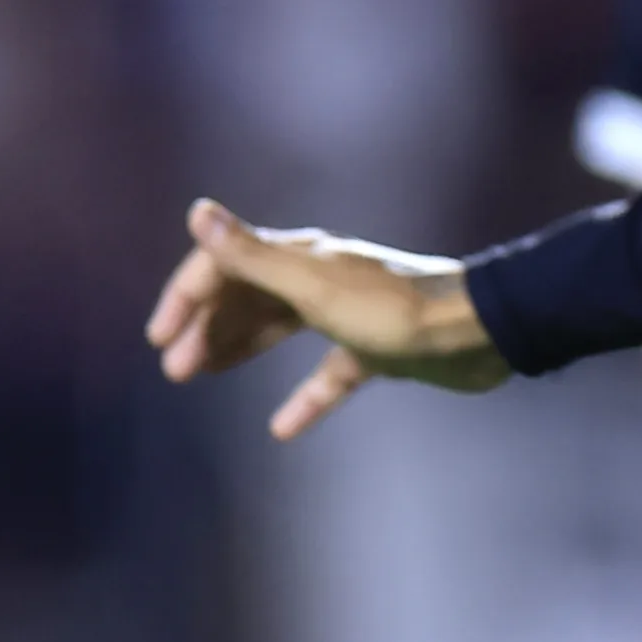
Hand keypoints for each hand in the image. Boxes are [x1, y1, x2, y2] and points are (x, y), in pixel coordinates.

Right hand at [147, 199, 503, 438]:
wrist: (480, 334)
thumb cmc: (397, 310)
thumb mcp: (314, 286)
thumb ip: (253, 256)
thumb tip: (197, 212)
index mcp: (300, 257)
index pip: (224, 266)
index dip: (187, 297)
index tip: (160, 337)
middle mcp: (319, 279)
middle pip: (247, 298)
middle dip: (207, 329)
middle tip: (177, 369)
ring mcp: (347, 315)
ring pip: (278, 330)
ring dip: (238, 350)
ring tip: (202, 375)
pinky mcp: (376, 352)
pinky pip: (328, 376)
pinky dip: (304, 399)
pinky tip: (282, 429)